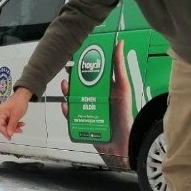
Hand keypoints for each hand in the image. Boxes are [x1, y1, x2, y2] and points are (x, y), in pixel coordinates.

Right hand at [0, 87, 31, 139]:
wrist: (22, 96)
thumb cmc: (19, 102)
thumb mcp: (16, 116)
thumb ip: (12, 126)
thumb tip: (9, 133)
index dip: (5, 133)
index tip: (10, 137)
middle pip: (2, 126)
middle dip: (11, 129)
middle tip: (18, 131)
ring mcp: (2, 114)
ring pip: (6, 125)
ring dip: (14, 127)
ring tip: (21, 126)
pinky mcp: (6, 114)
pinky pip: (8, 122)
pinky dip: (14, 124)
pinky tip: (20, 123)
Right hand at [61, 39, 133, 168]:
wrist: (122, 147)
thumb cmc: (125, 118)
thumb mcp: (122, 88)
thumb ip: (119, 67)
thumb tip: (119, 44)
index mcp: (106, 91)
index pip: (93, 74)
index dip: (84, 65)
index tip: (77, 56)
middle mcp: (96, 101)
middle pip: (80, 86)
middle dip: (73, 78)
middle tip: (67, 70)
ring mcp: (88, 113)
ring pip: (74, 100)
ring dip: (67, 93)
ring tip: (65, 86)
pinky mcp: (82, 125)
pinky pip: (71, 117)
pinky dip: (67, 111)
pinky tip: (65, 105)